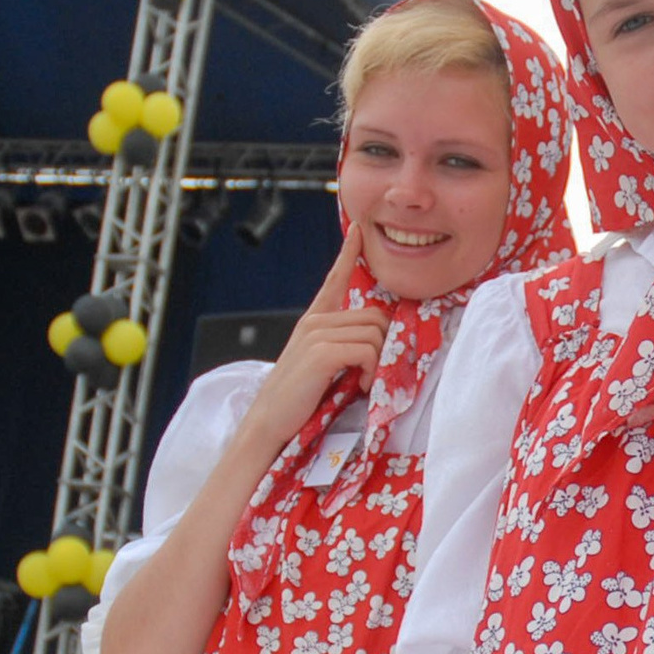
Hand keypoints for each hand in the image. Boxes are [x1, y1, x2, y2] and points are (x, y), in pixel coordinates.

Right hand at [238, 224, 388, 454]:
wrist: (269, 423)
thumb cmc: (297, 400)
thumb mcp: (320, 365)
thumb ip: (341, 345)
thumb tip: (375, 342)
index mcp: (313, 321)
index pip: (334, 279)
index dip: (348, 253)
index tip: (356, 230)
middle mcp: (315, 321)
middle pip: (374, 315)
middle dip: (384, 343)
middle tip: (374, 370)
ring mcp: (316, 334)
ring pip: (374, 333)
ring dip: (378, 361)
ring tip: (363, 382)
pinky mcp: (321, 352)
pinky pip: (367, 350)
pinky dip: (371, 370)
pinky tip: (360, 385)